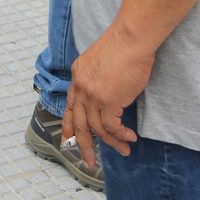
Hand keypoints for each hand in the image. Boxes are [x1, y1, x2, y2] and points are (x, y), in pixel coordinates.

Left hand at [61, 25, 151, 170]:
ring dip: (112, 142)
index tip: (69, 141)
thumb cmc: (123, 46)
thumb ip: (97, 78)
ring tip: (124, 149)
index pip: (71, 107)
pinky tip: (130, 137)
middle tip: (89, 161)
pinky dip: (121, 134)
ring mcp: (93, 95)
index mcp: (77, 76)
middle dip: (83, 145)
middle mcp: (81, 87)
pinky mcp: (108, 101)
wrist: (131, 39)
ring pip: (98, 128)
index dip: (70, 127)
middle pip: (79, 124)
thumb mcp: (100, 61)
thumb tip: (105, 94)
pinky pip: (112, 126)